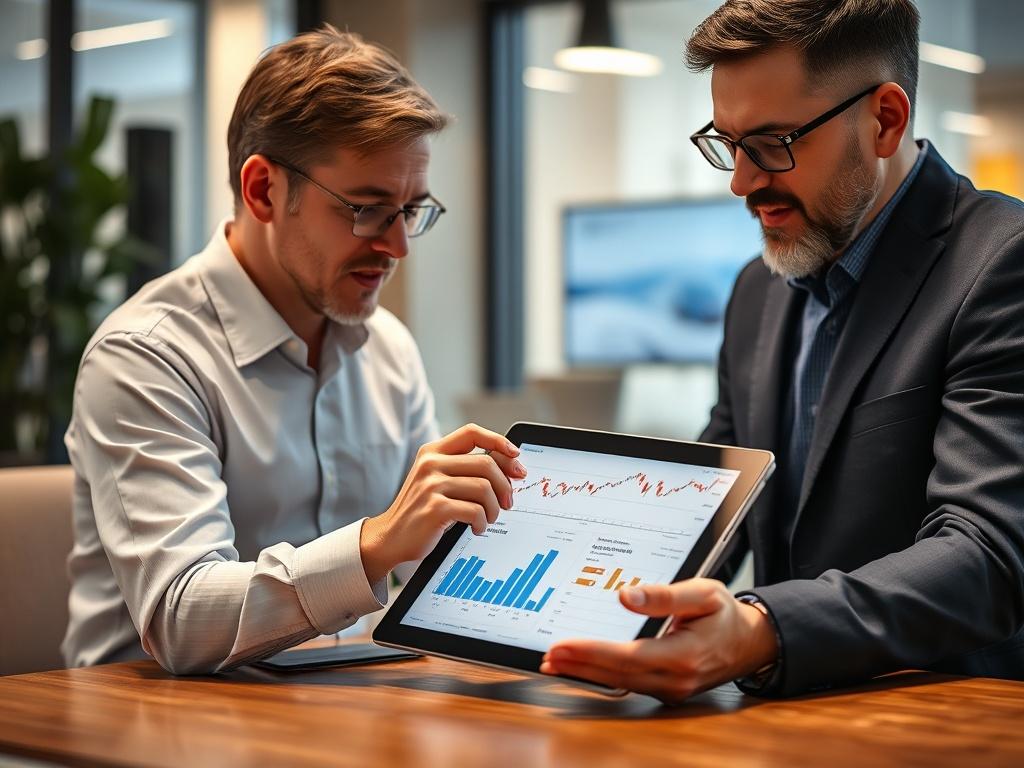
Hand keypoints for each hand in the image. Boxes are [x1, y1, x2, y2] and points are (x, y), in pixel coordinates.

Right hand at [360, 424, 525, 583]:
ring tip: (489, 518)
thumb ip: (465, 469)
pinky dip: (483, 522)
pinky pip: (476, 511)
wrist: (390, 537)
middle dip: (505, 485)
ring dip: (494, 508)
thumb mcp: (437, 481)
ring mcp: (431, 485)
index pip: (472, 432)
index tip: (516, 456)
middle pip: (486, 463)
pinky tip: (477, 528)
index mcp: (432, 452)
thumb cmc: (421, 510)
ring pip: (485, 488)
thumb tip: (511, 466)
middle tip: (508, 502)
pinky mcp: (435, 508)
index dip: (498, 441)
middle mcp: (431, 463)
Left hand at [540, 579, 777, 703]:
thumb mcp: (703, 593)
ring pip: (620, 684)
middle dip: (579, 665)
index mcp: (685, 656)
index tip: (562, 645)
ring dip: (586, 673)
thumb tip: (626, 595)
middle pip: (617, 676)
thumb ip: (664, 596)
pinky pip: (628, 685)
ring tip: (555, 662)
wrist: (751, 642)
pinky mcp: (666, 690)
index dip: (592, 652)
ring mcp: (671, 689)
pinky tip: (582, 668)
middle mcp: (676, 680)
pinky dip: (602, 676)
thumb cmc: (726, 615)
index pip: (628, 657)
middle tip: (548, 654)